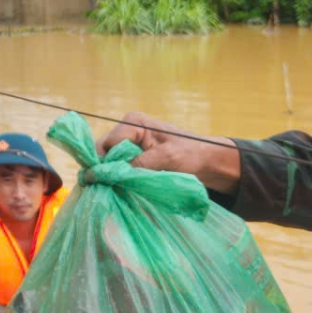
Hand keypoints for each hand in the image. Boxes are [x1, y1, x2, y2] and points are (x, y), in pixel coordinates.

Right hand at [98, 111, 241, 194]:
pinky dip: (119, 176)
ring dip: (112, 174)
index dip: (104, 163)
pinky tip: (121, 187)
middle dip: (106, 169)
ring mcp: (129, 142)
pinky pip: (118, 165)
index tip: (103, 182)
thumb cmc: (192, 154)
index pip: (107, 143)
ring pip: (109, 160)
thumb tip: (113, 175)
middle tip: (107, 188)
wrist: (208, 161)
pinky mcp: (133, 155)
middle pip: (104, 151)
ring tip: (114, 189)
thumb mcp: (167, 157)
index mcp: (134, 122)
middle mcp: (127, 129)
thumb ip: (140, 164)